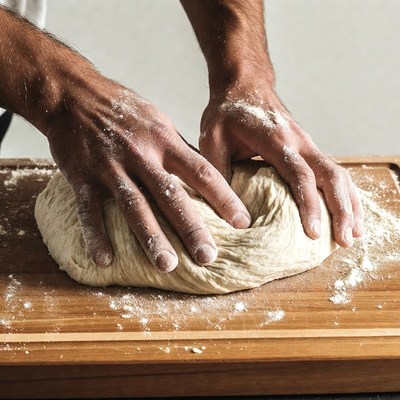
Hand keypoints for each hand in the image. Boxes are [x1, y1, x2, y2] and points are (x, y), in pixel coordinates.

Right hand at [44, 74, 250, 271]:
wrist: (74, 95)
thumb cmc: (123, 110)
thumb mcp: (157, 121)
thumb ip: (179, 149)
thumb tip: (206, 175)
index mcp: (164, 140)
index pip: (201, 172)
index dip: (224, 198)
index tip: (242, 222)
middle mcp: (140, 154)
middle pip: (170, 195)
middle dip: (191, 228)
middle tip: (208, 258)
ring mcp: (110, 166)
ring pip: (133, 205)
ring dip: (150, 237)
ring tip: (167, 265)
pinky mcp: (82, 176)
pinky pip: (89, 210)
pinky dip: (96, 235)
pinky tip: (106, 260)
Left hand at [199, 83, 363, 246]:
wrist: (243, 84)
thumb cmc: (226, 112)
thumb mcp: (212, 140)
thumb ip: (219, 173)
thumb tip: (229, 212)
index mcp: (275, 139)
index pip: (299, 174)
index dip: (309, 204)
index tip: (313, 232)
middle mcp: (299, 141)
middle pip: (331, 175)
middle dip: (341, 209)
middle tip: (345, 240)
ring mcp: (307, 143)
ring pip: (338, 174)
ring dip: (349, 203)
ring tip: (353, 233)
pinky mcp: (307, 148)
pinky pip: (333, 171)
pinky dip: (343, 193)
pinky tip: (347, 212)